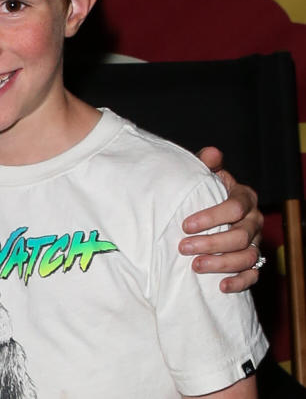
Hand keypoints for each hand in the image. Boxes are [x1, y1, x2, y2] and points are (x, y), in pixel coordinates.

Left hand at [179, 147, 263, 291]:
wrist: (213, 211)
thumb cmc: (205, 191)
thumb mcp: (204, 176)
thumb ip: (206, 164)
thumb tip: (212, 153)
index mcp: (245, 198)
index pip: (235, 207)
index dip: (211, 217)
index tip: (185, 224)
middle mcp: (254, 221)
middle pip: (240, 236)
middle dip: (211, 243)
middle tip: (183, 247)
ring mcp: (256, 242)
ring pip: (247, 257)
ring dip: (221, 264)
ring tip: (195, 266)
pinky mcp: (253, 261)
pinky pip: (253, 275)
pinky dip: (239, 282)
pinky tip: (220, 286)